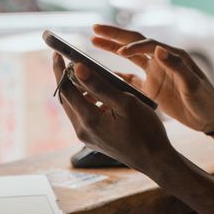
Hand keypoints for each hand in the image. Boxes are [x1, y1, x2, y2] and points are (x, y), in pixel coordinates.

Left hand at [52, 52, 175, 176]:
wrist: (156, 161)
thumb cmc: (146, 131)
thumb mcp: (126, 103)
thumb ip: (100, 85)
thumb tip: (77, 68)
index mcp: (88, 120)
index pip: (66, 89)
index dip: (59, 69)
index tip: (56, 52)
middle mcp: (83, 130)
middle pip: (67, 98)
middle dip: (66, 78)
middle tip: (69, 59)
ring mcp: (88, 137)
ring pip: (76, 107)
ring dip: (80, 89)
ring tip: (91, 75)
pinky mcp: (95, 139)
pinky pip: (85, 115)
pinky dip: (89, 101)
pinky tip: (103, 96)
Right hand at [91, 24, 213, 133]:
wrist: (210, 117)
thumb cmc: (205, 99)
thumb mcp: (192, 84)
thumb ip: (177, 66)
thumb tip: (158, 49)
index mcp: (171, 56)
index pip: (147, 45)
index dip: (133, 47)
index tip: (120, 53)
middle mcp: (161, 61)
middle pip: (134, 42)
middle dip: (115, 35)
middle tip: (95, 28)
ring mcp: (155, 74)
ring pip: (129, 57)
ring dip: (112, 48)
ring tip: (93, 41)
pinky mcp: (152, 88)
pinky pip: (130, 79)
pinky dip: (116, 75)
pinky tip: (102, 74)